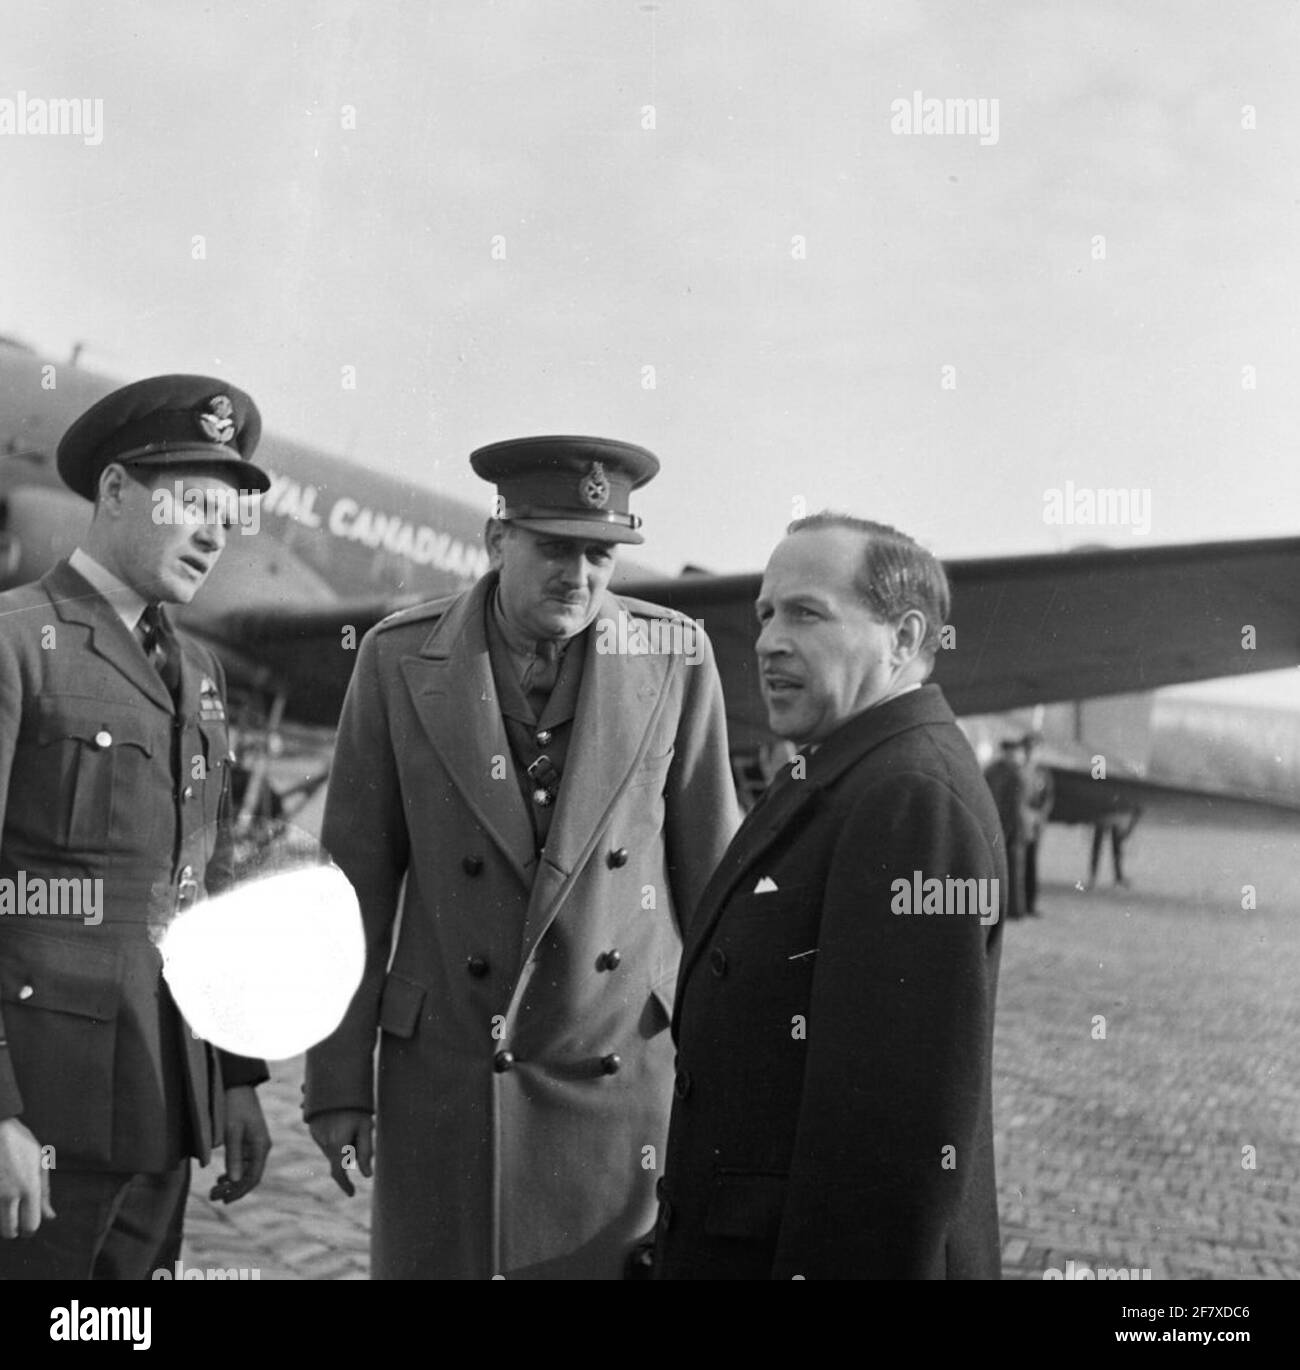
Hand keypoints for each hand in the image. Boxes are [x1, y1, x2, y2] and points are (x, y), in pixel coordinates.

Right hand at [0, 1117, 54, 1237]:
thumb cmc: (19, 1142)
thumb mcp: (39, 1161)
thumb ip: (44, 1191)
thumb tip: (50, 1216)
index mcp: (29, 1187)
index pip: (31, 1225)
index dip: (30, 1228)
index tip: (27, 1225)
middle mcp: (9, 1195)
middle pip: (9, 1232)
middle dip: (13, 1229)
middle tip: (14, 1218)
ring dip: (1, 1219)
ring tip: (6, 1202)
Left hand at [210, 1086, 270, 1203]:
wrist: (237, 1085)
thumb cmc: (234, 1106)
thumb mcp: (232, 1131)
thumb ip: (233, 1156)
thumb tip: (233, 1181)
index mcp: (261, 1146)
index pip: (253, 1177)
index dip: (240, 1191)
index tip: (224, 1200)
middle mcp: (261, 1147)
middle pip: (249, 1176)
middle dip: (233, 1189)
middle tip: (213, 1197)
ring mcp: (255, 1144)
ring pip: (245, 1170)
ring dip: (231, 1182)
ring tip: (214, 1190)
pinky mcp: (248, 1140)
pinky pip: (242, 1162)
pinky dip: (232, 1172)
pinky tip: (221, 1178)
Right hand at [308, 1109, 373, 1196]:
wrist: (335, 1078)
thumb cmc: (357, 1103)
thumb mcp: (366, 1126)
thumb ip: (366, 1151)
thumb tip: (367, 1175)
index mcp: (336, 1144)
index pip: (338, 1172)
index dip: (345, 1185)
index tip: (352, 1193)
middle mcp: (322, 1141)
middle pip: (337, 1157)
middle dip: (349, 1151)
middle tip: (361, 1128)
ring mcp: (314, 1132)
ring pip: (330, 1147)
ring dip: (341, 1140)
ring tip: (350, 1118)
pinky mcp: (311, 1124)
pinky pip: (324, 1136)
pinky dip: (334, 1132)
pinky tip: (341, 1115)